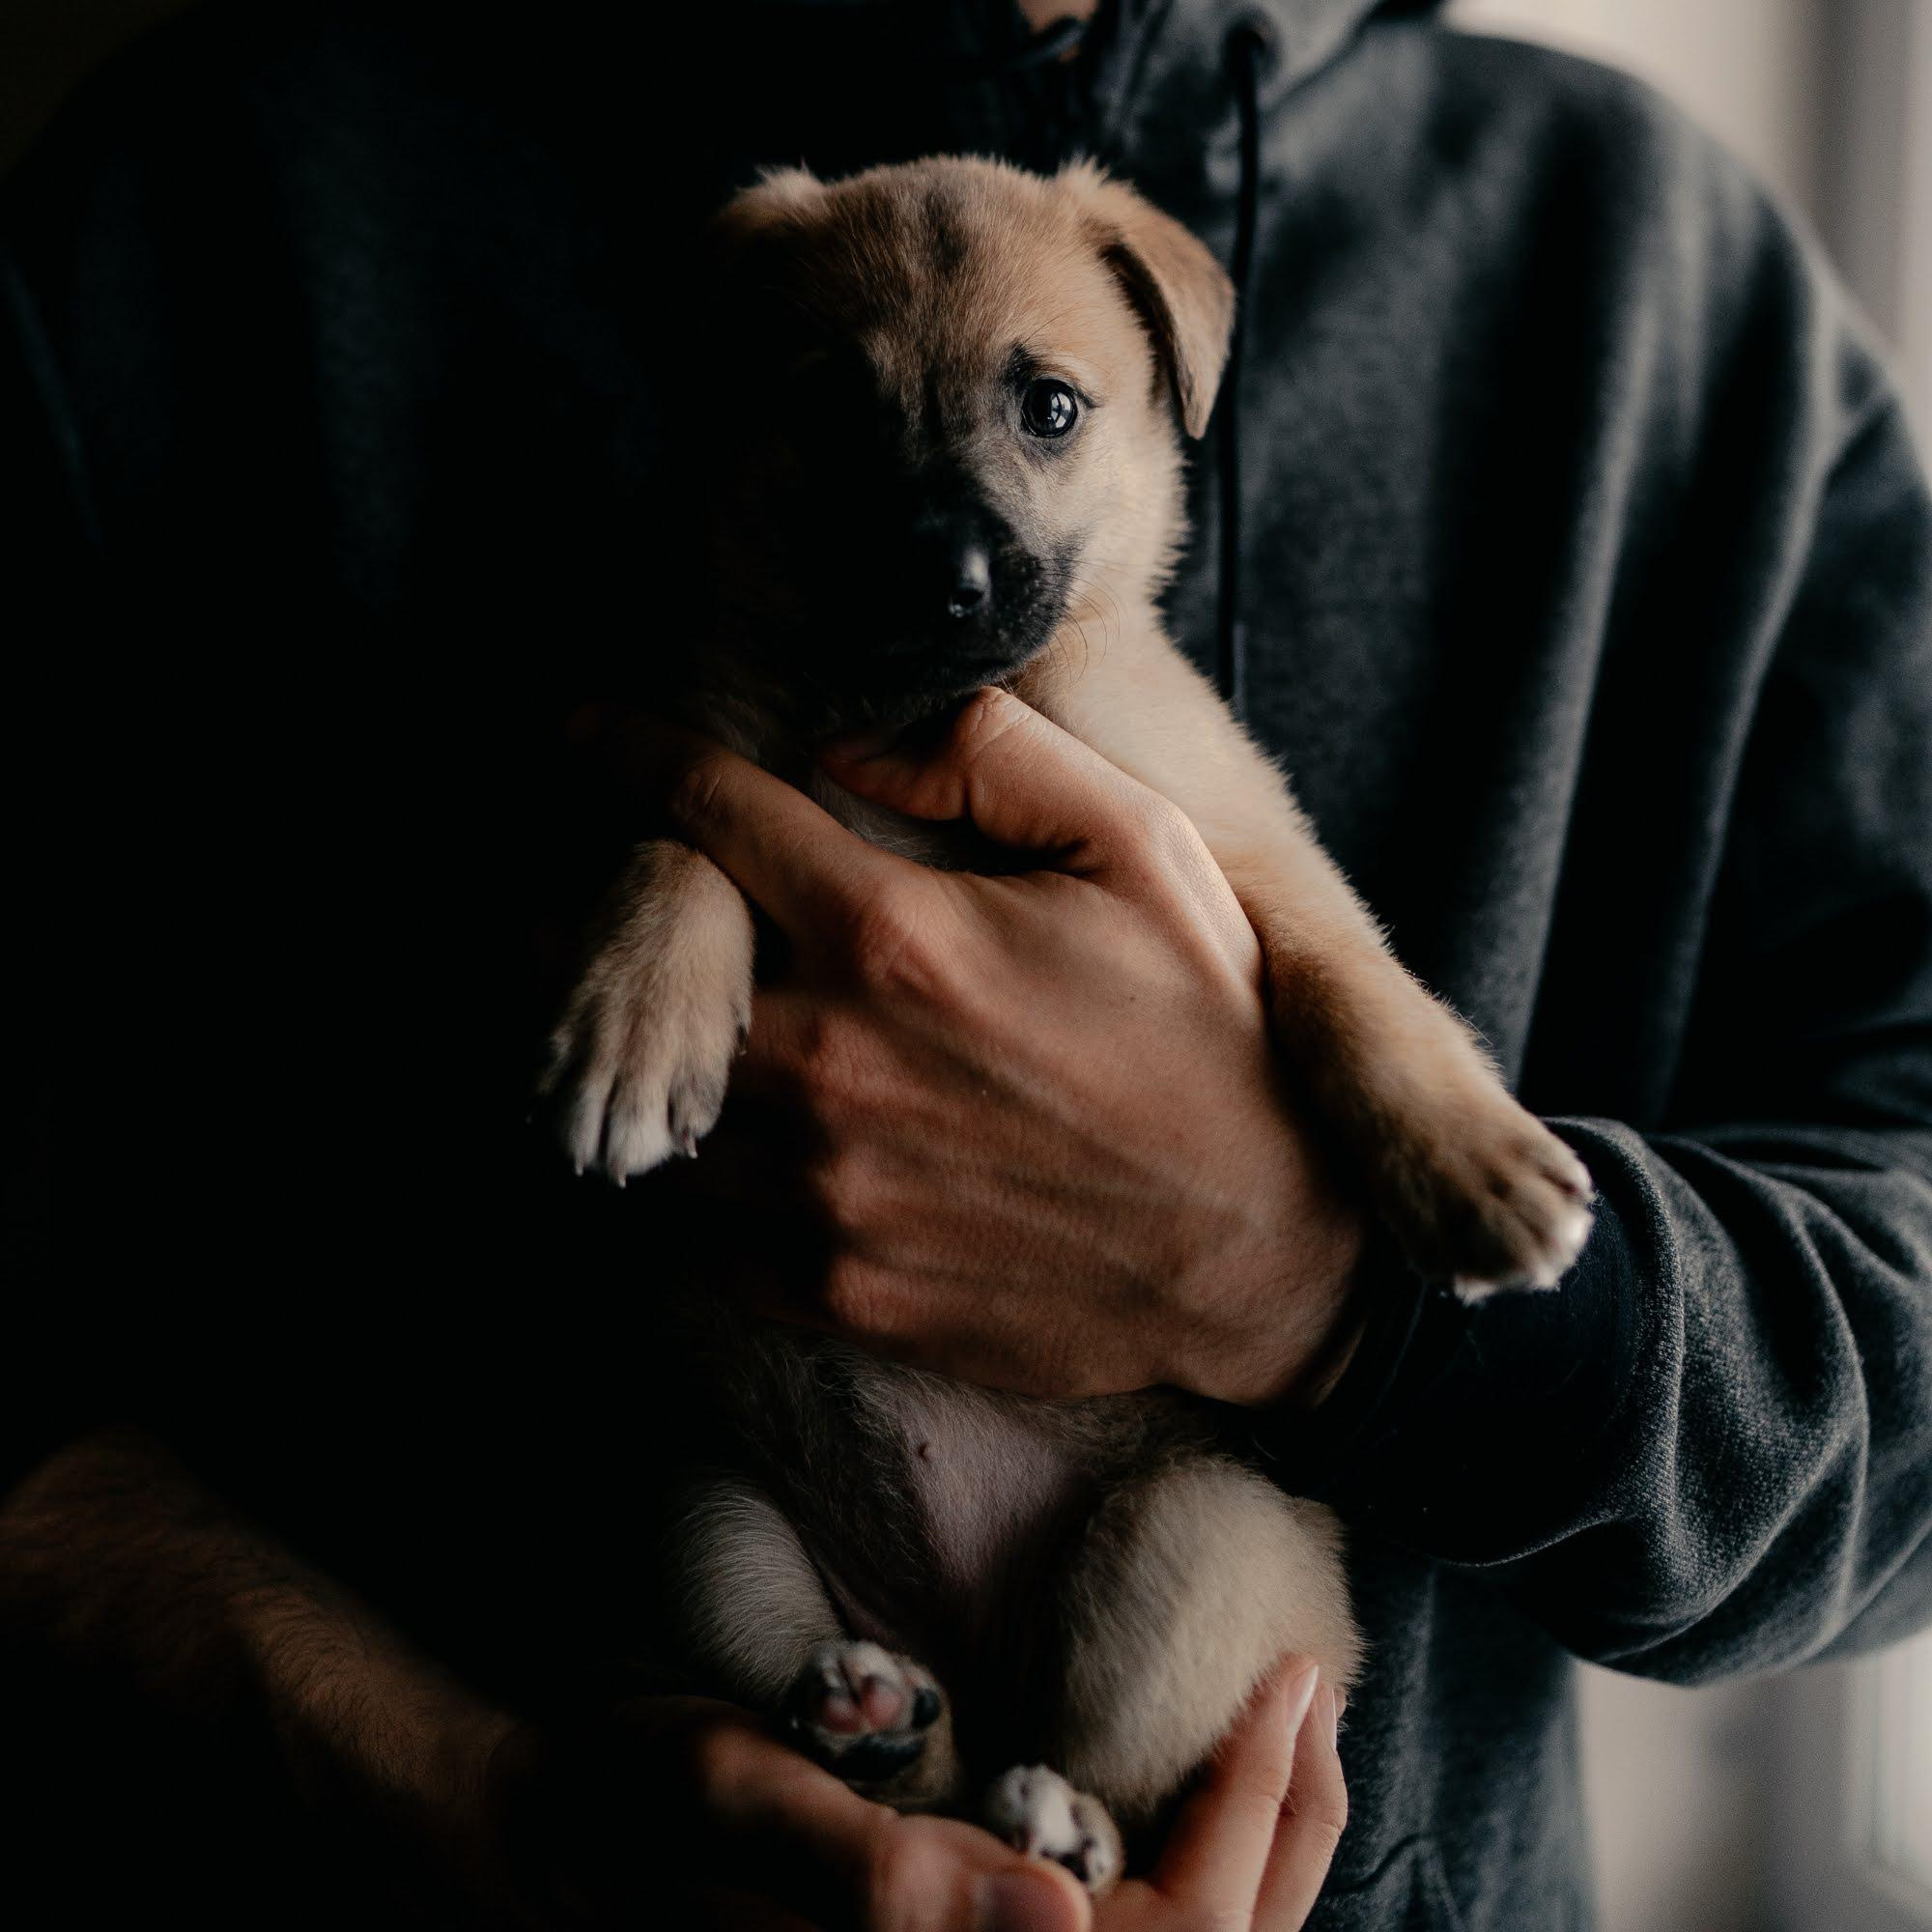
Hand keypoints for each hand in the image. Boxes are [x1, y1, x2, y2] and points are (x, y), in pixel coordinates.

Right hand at [477, 1662, 1345, 1930]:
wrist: (558, 1833)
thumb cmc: (637, 1809)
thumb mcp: (731, 1805)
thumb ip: (877, 1879)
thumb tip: (1059, 1911)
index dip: (1245, 1824)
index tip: (1289, 1679)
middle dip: (1281, 1830)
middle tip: (1318, 1682)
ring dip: (1253, 1845)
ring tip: (1294, 1718)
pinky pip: (1117, 1925)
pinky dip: (1191, 1849)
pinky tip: (1206, 1772)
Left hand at [631, 689, 1364, 1406]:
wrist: (1266, 1253)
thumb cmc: (1216, 1041)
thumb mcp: (1150, 855)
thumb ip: (1001, 758)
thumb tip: (855, 742)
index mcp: (900, 935)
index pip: (713, 815)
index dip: (631, 755)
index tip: (583, 734)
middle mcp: (837, 1059)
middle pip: (643, 971)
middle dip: (590, 919)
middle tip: (553, 897)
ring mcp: (827, 1188)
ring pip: (662, 1106)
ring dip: (644, 1058)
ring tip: (633, 1027)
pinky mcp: (840, 1288)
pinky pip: (702, 1229)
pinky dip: (693, 1180)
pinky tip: (718, 1151)